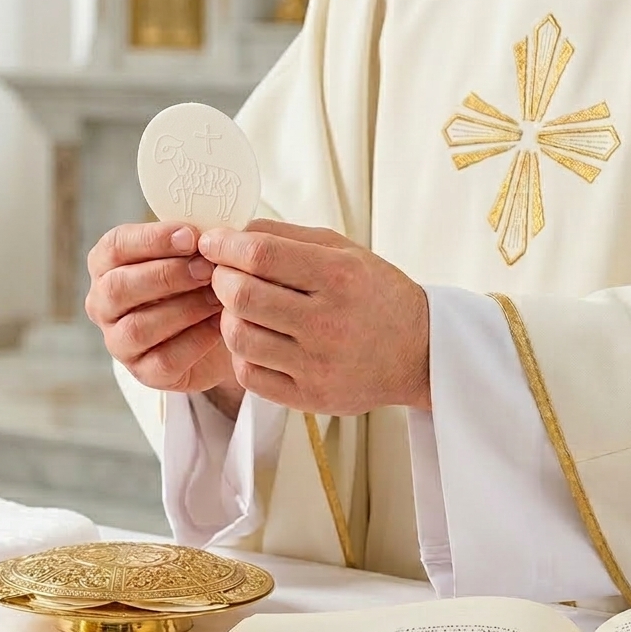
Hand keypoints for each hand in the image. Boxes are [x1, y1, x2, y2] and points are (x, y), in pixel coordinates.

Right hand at [85, 221, 238, 394]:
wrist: (215, 333)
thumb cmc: (197, 282)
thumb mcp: (192, 254)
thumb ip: (193, 240)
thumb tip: (211, 230)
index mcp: (106, 265)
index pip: (115, 247)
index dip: (152, 240)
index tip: (190, 236)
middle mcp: (102, 304)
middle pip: (119, 288)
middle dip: (167, 275)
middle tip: (207, 268)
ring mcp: (118, 342)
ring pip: (138, 327)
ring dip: (183, 309)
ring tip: (218, 297)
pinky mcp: (142, 373)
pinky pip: (164, 359)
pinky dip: (195, 341)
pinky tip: (219, 326)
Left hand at [198, 219, 430, 414]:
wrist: (419, 352)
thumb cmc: (375, 294)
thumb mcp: (343, 251)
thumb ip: (286, 237)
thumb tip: (229, 234)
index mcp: (341, 277)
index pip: (261, 255)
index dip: (225, 245)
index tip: (211, 242)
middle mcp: (330, 323)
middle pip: (243, 296)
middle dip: (221, 279)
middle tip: (224, 274)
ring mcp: (319, 365)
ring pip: (239, 336)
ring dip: (228, 316)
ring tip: (241, 307)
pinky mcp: (310, 397)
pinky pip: (249, 373)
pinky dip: (242, 352)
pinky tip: (256, 338)